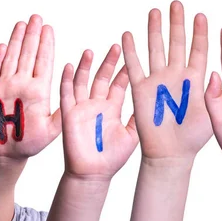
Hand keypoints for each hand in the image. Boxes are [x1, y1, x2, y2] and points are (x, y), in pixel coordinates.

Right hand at [0, 15, 60, 161]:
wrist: (7, 155)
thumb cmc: (30, 143)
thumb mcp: (51, 130)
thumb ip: (61, 113)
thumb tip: (71, 93)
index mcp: (39, 91)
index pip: (43, 62)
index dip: (46, 44)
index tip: (49, 28)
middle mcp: (22, 84)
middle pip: (28, 54)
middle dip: (33, 35)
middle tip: (37, 17)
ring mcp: (5, 87)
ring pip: (11, 58)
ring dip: (16, 40)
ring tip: (21, 23)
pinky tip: (1, 44)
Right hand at [60, 45, 138, 178]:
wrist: (93, 174)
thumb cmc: (112, 158)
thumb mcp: (132, 135)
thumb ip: (139, 118)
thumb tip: (155, 102)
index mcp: (112, 108)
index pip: (118, 84)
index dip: (123, 70)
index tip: (131, 56)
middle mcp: (97, 104)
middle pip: (102, 77)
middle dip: (108, 62)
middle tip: (116, 46)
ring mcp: (82, 108)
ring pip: (83, 81)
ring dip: (86, 66)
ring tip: (91, 51)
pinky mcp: (69, 115)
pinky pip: (66, 94)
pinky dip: (66, 80)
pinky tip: (68, 66)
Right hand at [121, 1, 211, 159]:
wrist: (171, 153)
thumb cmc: (194, 137)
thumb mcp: (211, 115)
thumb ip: (214, 95)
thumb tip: (215, 72)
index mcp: (195, 79)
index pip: (198, 49)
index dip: (200, 33)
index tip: (201, 15)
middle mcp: (176, 75)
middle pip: (176, 43)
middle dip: (176, 23)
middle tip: (177, 4)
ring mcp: (158, 81)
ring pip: (155, 49)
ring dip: (155, 30)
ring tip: (155, 12)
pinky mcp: (141, 90)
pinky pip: (134, 67)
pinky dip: (131, 52)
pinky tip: (128, 35)